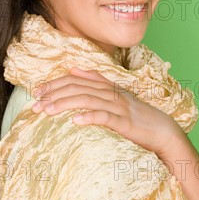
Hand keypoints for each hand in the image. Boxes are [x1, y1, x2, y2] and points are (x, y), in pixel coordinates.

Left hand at [31, 66, 185, 156]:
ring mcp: (119, 107)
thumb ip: (95, 80)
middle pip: (78, 88)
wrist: (163, 131)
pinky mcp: (126, 122)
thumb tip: (73, 68)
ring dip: (65, 104)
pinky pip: (106, 117)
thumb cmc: (137, 115)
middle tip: (35, 104)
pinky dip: (90, 117)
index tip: (37, 92)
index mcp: (107, 86)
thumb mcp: (115, 95)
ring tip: (47, 111)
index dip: (56, 84)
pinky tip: (75, 121)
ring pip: (88, 100)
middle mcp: (111, 93)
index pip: (76, 80)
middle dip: (54, 95)